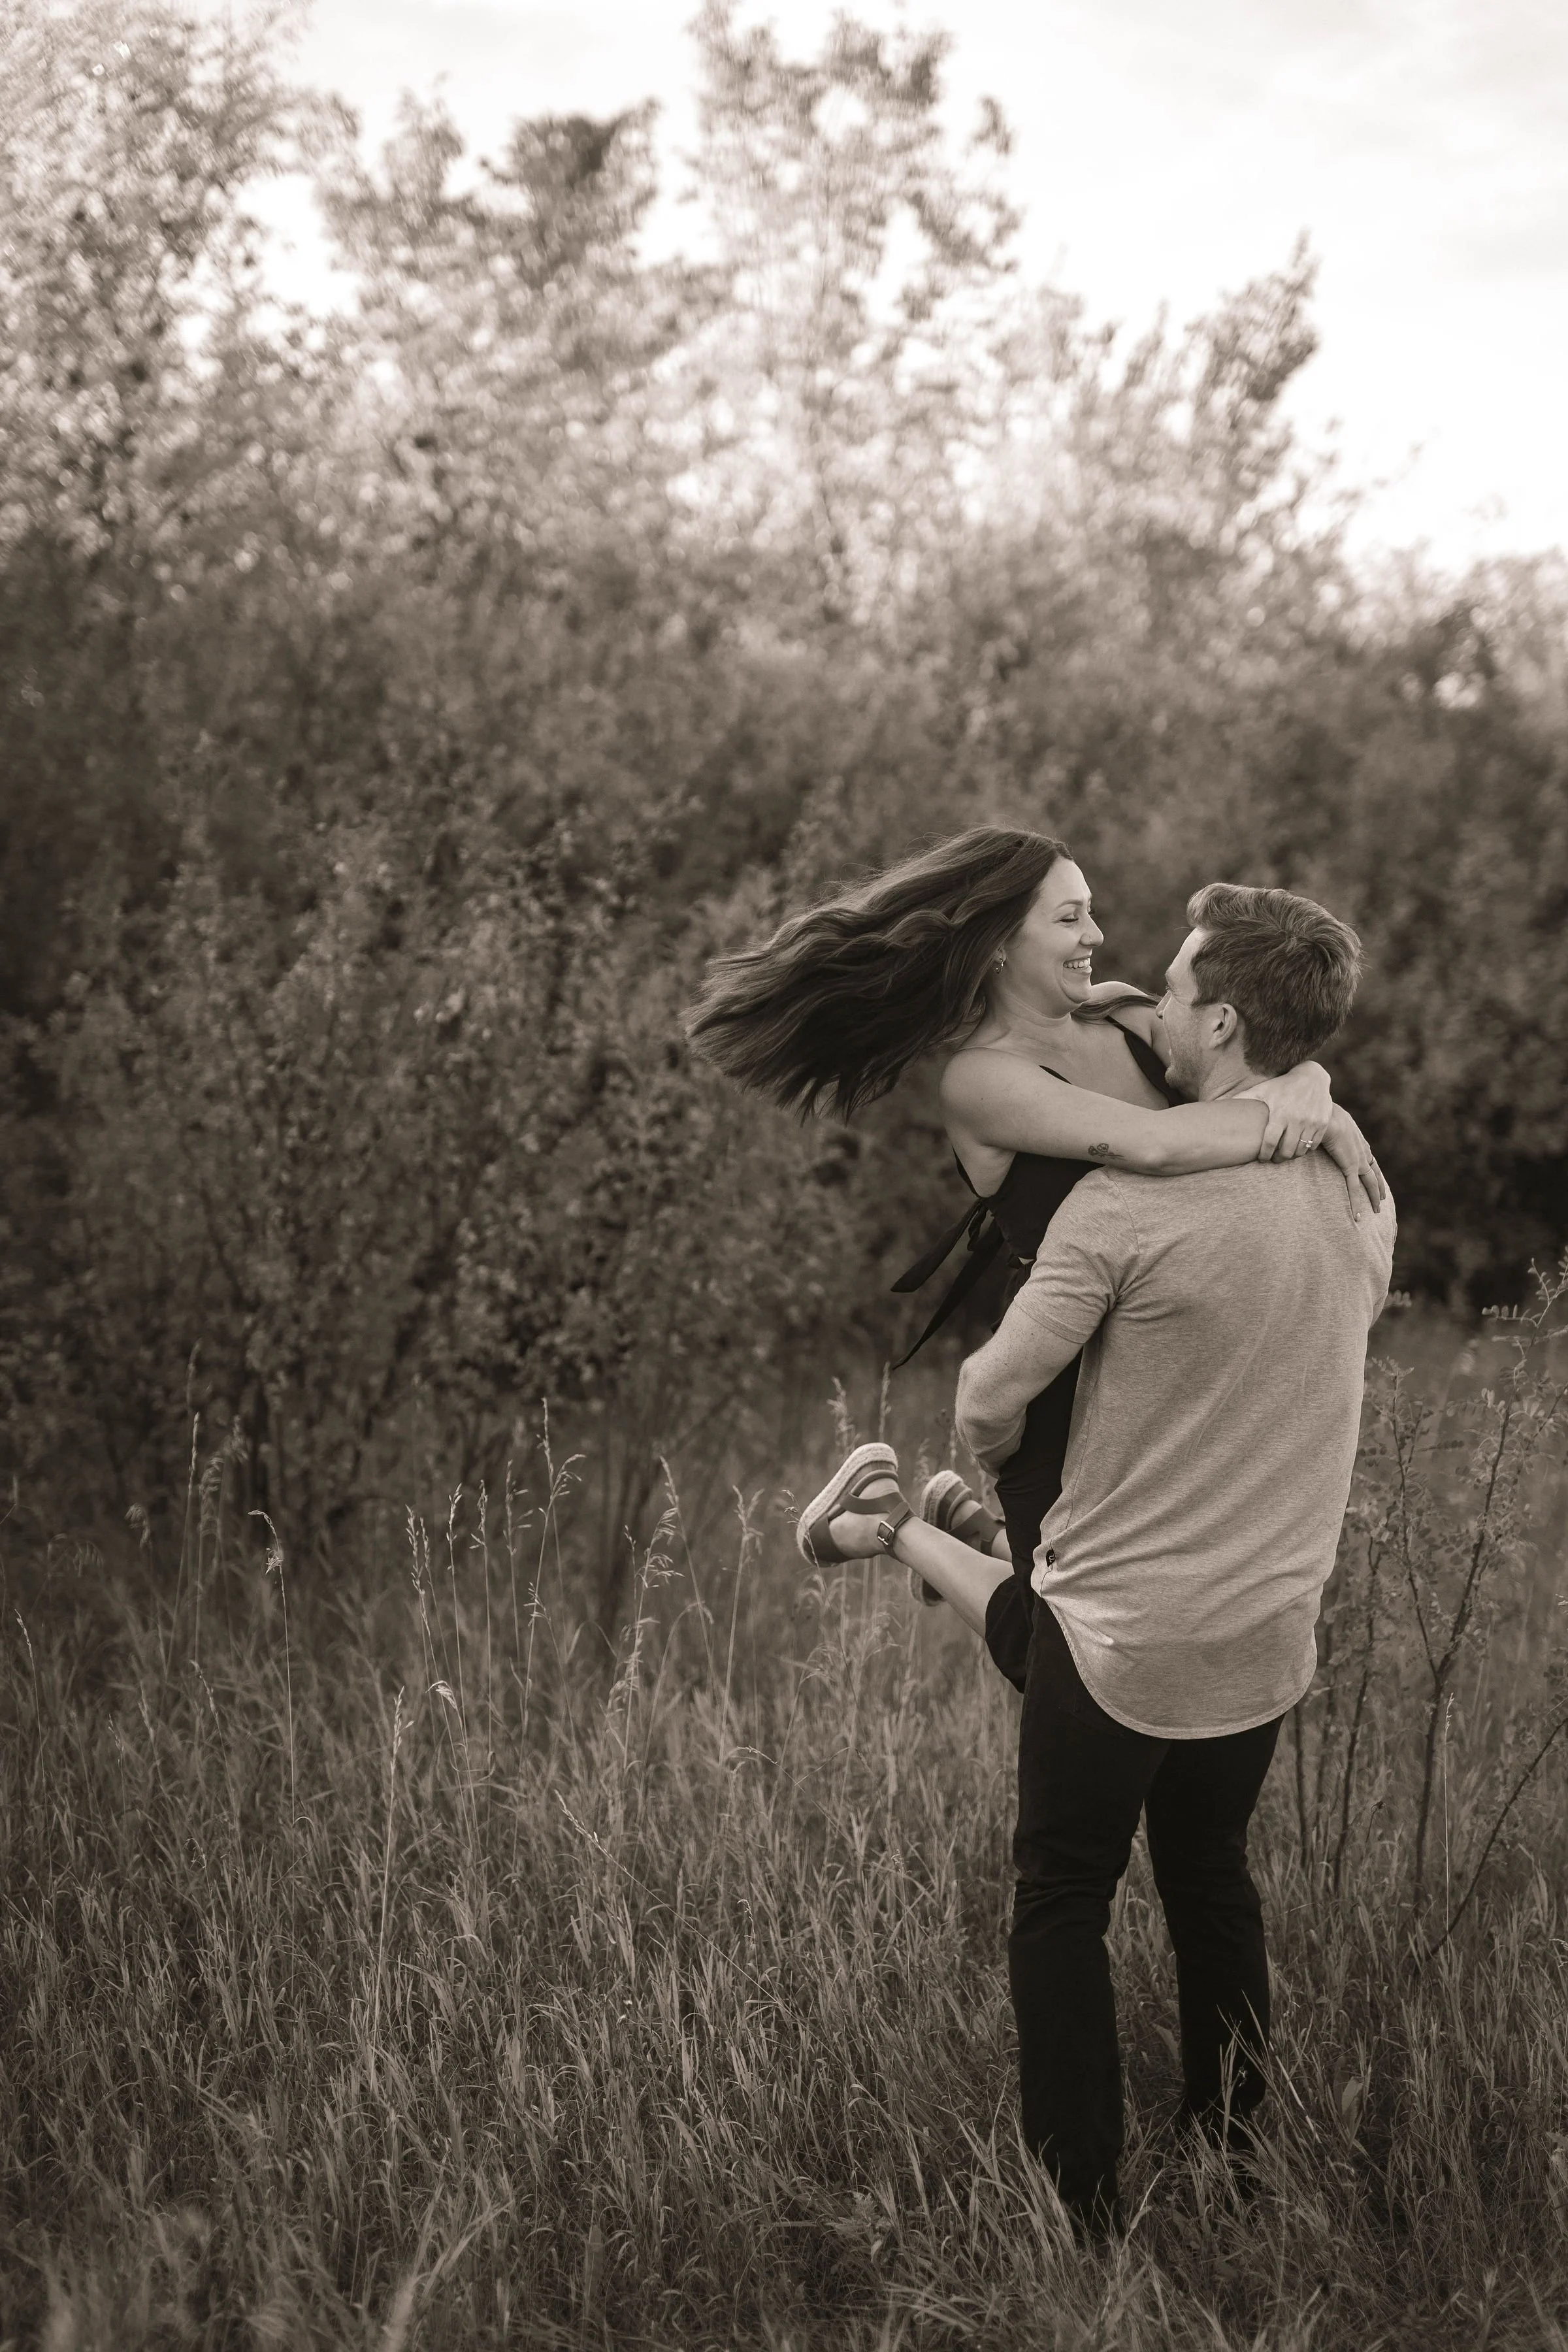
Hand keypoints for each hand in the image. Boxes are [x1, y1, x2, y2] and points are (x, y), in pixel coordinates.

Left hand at [1241, 1061, 1332, 1160]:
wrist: (1312, 1077)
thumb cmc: (1281, 1086)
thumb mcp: (1262, 1090)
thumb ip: (1241, 1098)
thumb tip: (1216, 1103)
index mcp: (1279, 1113)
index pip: (1269, 1142)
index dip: (1264, 1154)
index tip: (1262, 1159)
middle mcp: (1297, 1119)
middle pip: (1286, 1151)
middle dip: (1278, 1158)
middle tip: (1274, 1159)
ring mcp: (1312, 1122)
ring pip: (1300, 1150)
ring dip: (1292, 1155)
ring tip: (1285, 1154)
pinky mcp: (1323, 1124)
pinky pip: (1313, 1145)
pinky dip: (1306, 1149)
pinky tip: (1298, 1146)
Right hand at [1321, 1105, 1386, 1220]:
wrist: (1324, 1114)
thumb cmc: (1321, 1113)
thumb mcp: (1326, 1121)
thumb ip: (1324, 1130)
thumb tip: (1312, 1132)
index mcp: (1357, 1139)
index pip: (1368, 1157)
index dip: (1371, 1169)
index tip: (1373, 1176)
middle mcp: (1362, 1149)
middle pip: (1375, 1171)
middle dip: (1379, 1186)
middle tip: (1382, 1198)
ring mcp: (1358, 1159)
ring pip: (1371, 1183)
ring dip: (1374, 1197)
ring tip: (1377, 1210)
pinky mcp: (1350, 1166)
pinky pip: (1354, 1189)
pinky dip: (1356, 1204)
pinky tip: (1358, 1217)